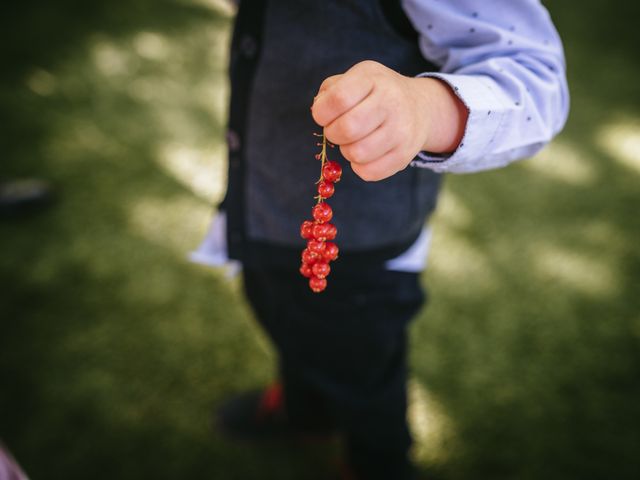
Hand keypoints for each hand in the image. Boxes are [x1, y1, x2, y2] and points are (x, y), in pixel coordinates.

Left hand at [311, 61, 466, 180]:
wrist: (420, 107)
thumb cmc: (376, 93)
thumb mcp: (356, 78)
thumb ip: (330, 91)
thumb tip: (319, 111)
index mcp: (373, 78)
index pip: (338, 99)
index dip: (322, 113)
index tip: (324, 115)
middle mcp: (391, 102)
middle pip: (346, 129)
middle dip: (332, 133)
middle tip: (338, 129)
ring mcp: (401, 131)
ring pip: (356, 154)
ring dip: (346, 150)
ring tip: (354, 140)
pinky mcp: (403, 156)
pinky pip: (368, 172)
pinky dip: (359, 166)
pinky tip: (366, 153)